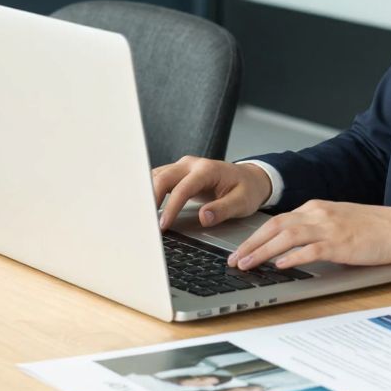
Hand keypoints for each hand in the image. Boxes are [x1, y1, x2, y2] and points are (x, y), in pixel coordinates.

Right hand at [152, 156, 272, 230]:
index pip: (183, 188)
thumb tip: (204, 217)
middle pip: (163, 177)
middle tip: (144, 222)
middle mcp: (192, 164)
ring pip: (157, 176)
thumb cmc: (247, 189)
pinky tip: (145, 207)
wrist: (250, 179)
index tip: (163, 225)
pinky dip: (149, 191)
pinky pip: (159, 179)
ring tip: (140, 216)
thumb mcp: (242, 202)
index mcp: (208, 169)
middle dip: (151, 199)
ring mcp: (183, 167)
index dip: (171, 207)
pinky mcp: (178, 173)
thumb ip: (223, 209)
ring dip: (147, 195)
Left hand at [227, 200, 390, 270]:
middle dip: (251, 243)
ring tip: (247, 264)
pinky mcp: (341, 243)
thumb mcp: (337, 223)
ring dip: (263, 251)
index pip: (277, 220)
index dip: (255, 236)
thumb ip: (315, 231)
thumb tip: (290, 249)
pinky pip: (311, 249)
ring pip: (287, 235)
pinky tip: (279, 265)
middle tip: (234, 259)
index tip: (239, 249)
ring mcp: (329, 227)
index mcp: (316, 208)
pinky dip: (292, 257)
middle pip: (275, 226)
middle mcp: (318, 214)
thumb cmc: (373, 229)